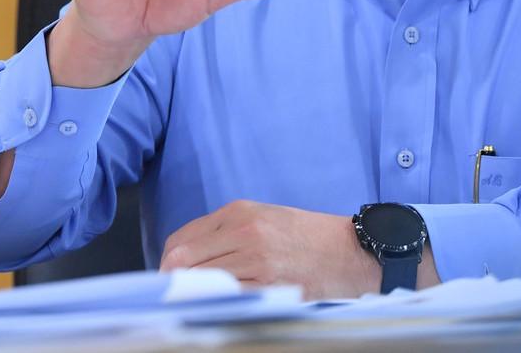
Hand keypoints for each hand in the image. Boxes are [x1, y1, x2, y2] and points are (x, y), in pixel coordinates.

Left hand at [159, 201, 383, 299]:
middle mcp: (244, 233)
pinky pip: (226, 299)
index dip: (167, 263)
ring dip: (192, 295)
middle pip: (181, 261)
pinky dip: (216, 305)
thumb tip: (184, 258)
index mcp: (240, 213)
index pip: (180, 240)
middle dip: (173, 282)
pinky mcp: (269, 287)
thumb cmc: (307, 237)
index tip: (170, 278)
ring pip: (198, 282)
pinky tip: (220, 308)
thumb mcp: (265, 217)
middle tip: (176, 297)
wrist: (352, 252)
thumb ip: (225, 232)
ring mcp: (256, 261)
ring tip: (197, 303)